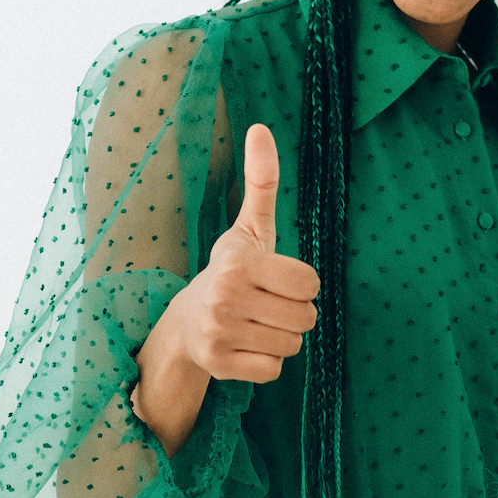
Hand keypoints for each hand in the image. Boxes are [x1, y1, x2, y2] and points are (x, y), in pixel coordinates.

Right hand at [169, 123, 319, 383]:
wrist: (185, 322)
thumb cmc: (231, 270)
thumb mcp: (250, 226)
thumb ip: (262, 180)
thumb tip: (260, 127)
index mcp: (239, 261)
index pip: (311, 283)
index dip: (302, 283)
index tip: (276, 279)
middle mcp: (226, 296)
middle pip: (306, 317)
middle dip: (294, 312)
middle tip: (266, 304)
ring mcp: (220, 332)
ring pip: (293, 345)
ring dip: (281, 337)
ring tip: (255, 323)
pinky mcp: (217, 365)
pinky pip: (275, 370)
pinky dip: (267, 362)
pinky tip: (246, 346)